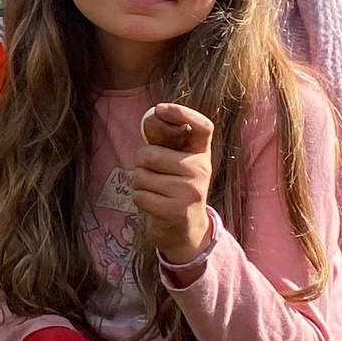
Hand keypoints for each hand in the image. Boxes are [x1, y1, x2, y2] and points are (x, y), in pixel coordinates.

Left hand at [132, 103, 215, 263]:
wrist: (187, 231)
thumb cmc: (174, 190)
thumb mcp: (178, 165)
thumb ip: (166, 144)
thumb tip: (151, 118)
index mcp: (201, 154)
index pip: (202, 126)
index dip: (182, 113)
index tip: (160, 109)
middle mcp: (201, 170)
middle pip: (150, 154)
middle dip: (141, 164)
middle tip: (153, 175)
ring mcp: (191, 191)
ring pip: (141, 176)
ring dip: (139, 185)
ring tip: (156, 192)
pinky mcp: (176, 210)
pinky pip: (139, 195)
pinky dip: (139, 200)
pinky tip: (154, 205)